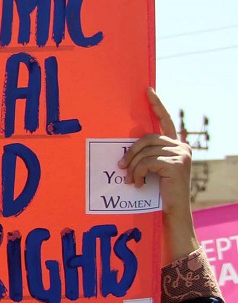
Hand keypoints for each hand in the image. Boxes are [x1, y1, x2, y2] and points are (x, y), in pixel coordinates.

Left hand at [119, 88, 197, 263]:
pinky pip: (147, 163)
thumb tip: (124, 152)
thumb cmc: (158, 192)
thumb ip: (145, 156)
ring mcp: (181, 154)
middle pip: (147, 138)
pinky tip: (139, 184)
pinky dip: (138, 173)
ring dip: (132, 167)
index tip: (147, 90)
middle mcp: (182, 146)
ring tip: (130, 180)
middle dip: (130, 153)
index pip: (165, 121)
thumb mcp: (152, 170)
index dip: (156, 105)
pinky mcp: (176, 164)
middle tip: (120, 167)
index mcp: (175, 145)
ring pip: (145, 152)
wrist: (172, 212)